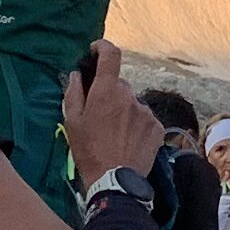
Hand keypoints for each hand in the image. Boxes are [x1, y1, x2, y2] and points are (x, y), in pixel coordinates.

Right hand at [61, 40, 163, 186]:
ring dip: (124, 111)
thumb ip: (74, 94)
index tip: (96, 51)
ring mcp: (146, 111)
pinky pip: (144, 118)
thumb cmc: (88, 152)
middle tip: (100, 116)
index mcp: (107, 92)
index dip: (103, 47)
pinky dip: (136, 125)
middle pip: (119, 85)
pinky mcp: (157, 127)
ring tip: (114, 135)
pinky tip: (128, 142)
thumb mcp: (72, 123)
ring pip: (132, 103)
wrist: (115, 182)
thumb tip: (77, 75)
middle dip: (109, 94)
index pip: (111, 55)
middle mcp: (130, 96)